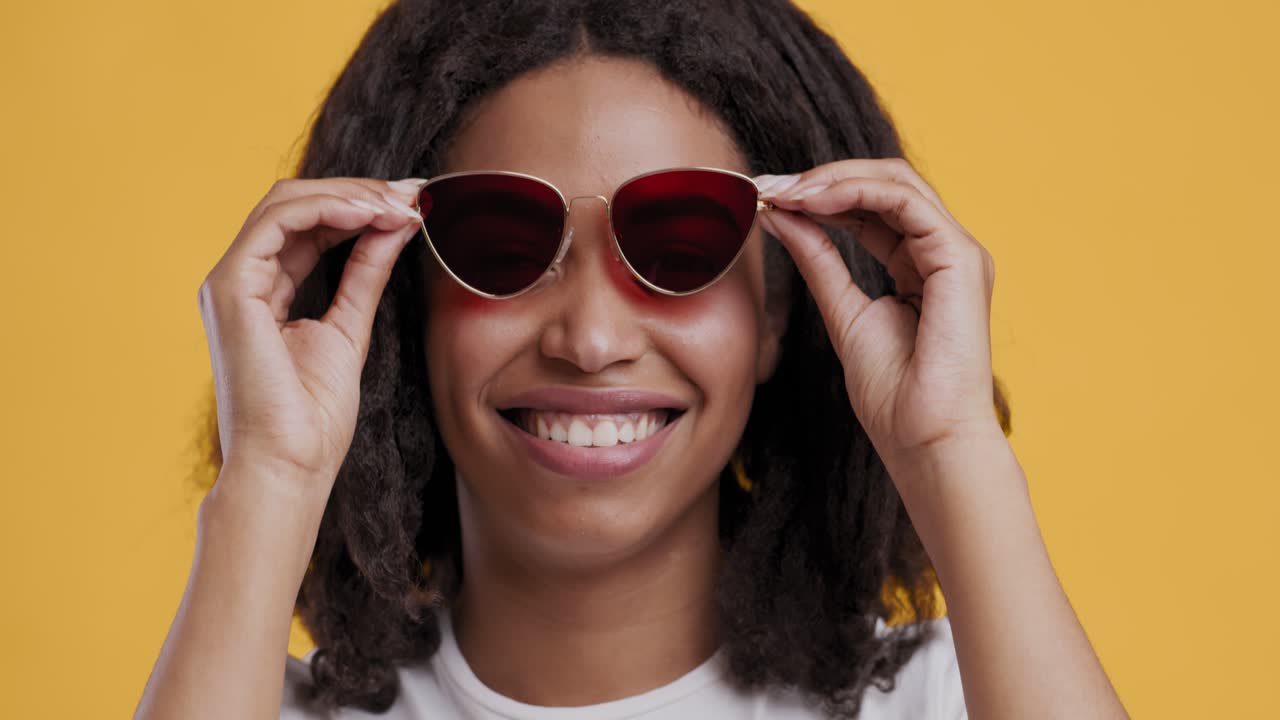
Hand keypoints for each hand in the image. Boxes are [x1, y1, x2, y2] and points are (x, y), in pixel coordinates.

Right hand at [197, 176, 423, 497]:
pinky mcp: (229, 288)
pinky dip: (327, 208)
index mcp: (263, 291)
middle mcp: (241, 280)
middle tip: (415, 194)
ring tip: (401, 205)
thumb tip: (396, 223)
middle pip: (296, 204)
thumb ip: (366, 272)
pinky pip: (277, 223)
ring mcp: (229, 282)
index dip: (361, 205)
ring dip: (350, 195)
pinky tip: (371, 214)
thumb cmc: (314, 418)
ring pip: (285, 203)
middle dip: (360, 192)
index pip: (309, 225)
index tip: (415, 203)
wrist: (290, 465)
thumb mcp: (351, 326)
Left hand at [755, 158, 1002, 478]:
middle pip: (884, 184)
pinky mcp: (960, 258)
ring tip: (786, 193)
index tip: (765, 198)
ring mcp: (957, 252)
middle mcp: (943, 252)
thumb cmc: (894, 395)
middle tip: (768, 186)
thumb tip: (781, 216)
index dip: (817, 195)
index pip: (871, 207)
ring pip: (896, 182)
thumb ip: (818, 260)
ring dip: (833, 179)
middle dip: (821, 178)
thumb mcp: (842, 312)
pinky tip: (813, 201)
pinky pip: (906, 201)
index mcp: (921, 265)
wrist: (924, 439)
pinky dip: (856, 191)